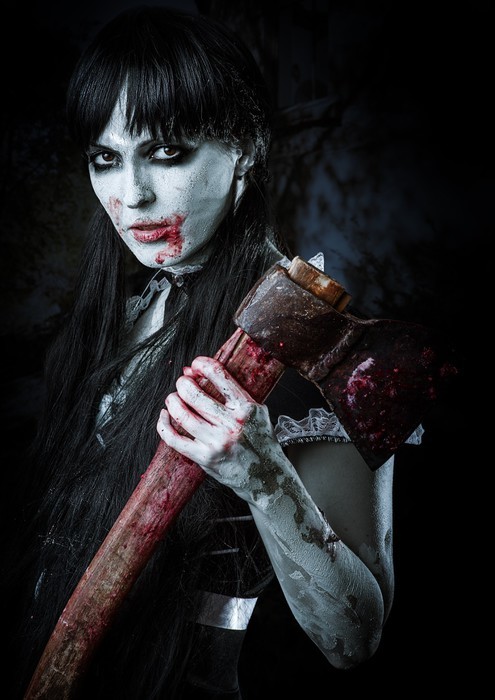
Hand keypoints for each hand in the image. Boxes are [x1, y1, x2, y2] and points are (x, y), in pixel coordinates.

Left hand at [156, 356, 284, 497]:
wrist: (267, 477)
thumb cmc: (261, 441)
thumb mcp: (257, 412)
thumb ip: (233, 393)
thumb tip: (197, 373)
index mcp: (246, 408)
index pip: (219, 376)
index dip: (202, 364)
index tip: (196, 364)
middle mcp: (231, 424)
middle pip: (194, 394)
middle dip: (183, 383)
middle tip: (182, 383)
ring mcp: (217, 442)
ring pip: (182, 415)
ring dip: (172, 401)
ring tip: (172, 398)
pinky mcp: (205, 458)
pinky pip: (174, 439)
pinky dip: (163, 425)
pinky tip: (164, 417)